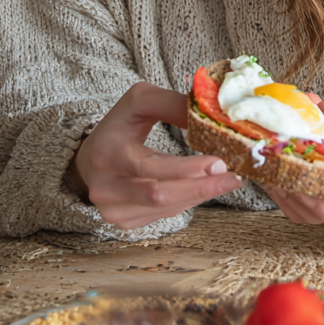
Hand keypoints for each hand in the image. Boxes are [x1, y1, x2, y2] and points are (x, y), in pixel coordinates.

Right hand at [72, 81, 241, 230]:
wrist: (90, 158)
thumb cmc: (120, 125)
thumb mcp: (140, 101)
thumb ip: (171, 104)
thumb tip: (208, 116)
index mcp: (107, 153)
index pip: (149, 168)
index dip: (186, 169)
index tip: (218, 163)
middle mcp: (105, 187)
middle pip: (160, 195)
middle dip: (201, 187)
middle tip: (233, 177)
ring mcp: (112, 210)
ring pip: (166, 208)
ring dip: (200, 194)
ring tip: (227, 180)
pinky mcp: (124, 222)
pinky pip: (164, 215)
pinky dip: (188, 200)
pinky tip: (204, 187)